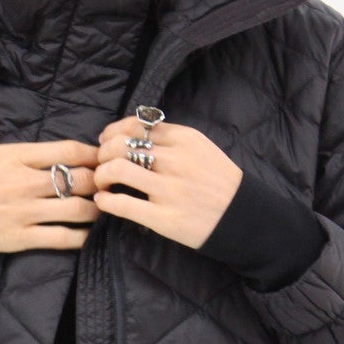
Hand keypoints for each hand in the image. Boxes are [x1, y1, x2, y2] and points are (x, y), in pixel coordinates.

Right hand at [0, 101, 98, 253]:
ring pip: (77, 209)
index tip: (100, 156)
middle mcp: (26, 183)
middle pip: (80, 179)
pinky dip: (82, 237)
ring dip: (95, 209)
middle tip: (106, 184)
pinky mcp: (23, 238)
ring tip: (102, 208)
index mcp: (17, 157)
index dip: (91, 153)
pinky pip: (63, 238)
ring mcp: (27, 212)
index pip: (67, 150)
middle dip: (99, 181)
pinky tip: (89, 234)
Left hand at [91, 116, 242, 249]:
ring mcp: (169, 190)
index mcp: (184, 139)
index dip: (113, 133)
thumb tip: (131, 132)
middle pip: (120, 145)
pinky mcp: (164, 218)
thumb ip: (171, 138)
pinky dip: (105, 201)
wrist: (242, 216)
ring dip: (101, 175)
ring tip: (102, 183)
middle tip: (101, 165)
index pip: (135, 126)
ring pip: (117, 169)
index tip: (106, 142)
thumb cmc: (218, 182)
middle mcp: (176, 161)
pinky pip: (122, 204)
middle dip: (102, 154)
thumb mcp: (201, 148)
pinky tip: (105, 202)